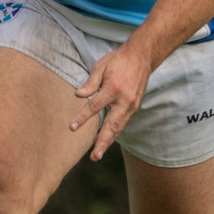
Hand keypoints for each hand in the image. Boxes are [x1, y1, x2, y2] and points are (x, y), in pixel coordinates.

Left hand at [70, 42, 154, 161]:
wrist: (142, 57)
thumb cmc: (118, 60)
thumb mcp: (101, 66)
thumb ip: (90, 83)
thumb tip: (78, 95)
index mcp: (113, 88)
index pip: (95, 106)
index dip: (82, 118)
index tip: (72, 127)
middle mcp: (124, 100)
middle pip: (112, 125)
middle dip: (102, 142)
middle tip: (94, 156)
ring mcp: (132, 105)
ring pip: (119, 127)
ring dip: (108, 141)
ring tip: (97, 154)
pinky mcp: (135, 106)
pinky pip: (122, 122)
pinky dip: (114, 132)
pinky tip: (104, 139)